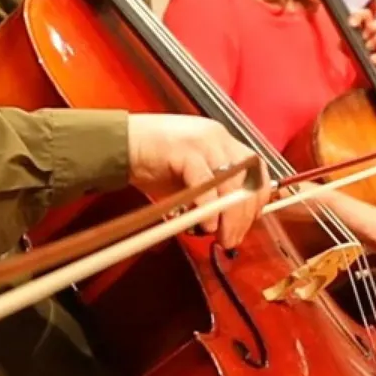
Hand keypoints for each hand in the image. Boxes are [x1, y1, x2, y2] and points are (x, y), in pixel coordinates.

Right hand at [126, 113, 264, 248]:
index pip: (256, 169)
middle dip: (245, 214)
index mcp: (221, 141)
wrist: (118, 145)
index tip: (248, 222)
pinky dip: (208, 208)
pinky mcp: (186, 150)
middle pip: (248, 178)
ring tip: (222, 237)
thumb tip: (224, 224)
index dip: (257, 198)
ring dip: (230, 216)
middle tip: (233, 239)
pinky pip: (206, 184)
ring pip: (231, 183)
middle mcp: (218, 137)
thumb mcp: (187, 179)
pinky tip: (205, 225)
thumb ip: (208, 194)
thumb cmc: (150, 162)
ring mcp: (203, 141)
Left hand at [349, 9, 375, 68]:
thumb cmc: (360, 59)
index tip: (352, 24)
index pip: (368, 15)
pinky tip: (372, 59)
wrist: (367, 79)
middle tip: (364, 36)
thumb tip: (343, 39)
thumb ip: (345, 42)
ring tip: (368, 47)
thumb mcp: (349, 49)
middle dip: (375, 26)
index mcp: (371, 28)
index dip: (360, 15)